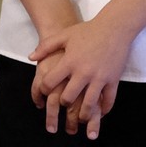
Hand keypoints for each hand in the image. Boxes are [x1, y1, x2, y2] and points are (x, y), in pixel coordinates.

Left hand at [29, 15, 129, 138]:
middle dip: (64, 104)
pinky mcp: (113, 80)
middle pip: (68, 97)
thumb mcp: (63, 35)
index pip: (50, 82)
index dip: (44, 89)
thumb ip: (46, 47)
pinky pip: (109, 100)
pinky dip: (104, 109)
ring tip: (81, 118)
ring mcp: (99, 78)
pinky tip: (100, 113)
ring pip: (89, 103)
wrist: (114, 28)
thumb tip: (31, 58)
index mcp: (69, 62)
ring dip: (84, 114)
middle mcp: (83, 72)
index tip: (45, 92)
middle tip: (63, 105)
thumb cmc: (87, 31)